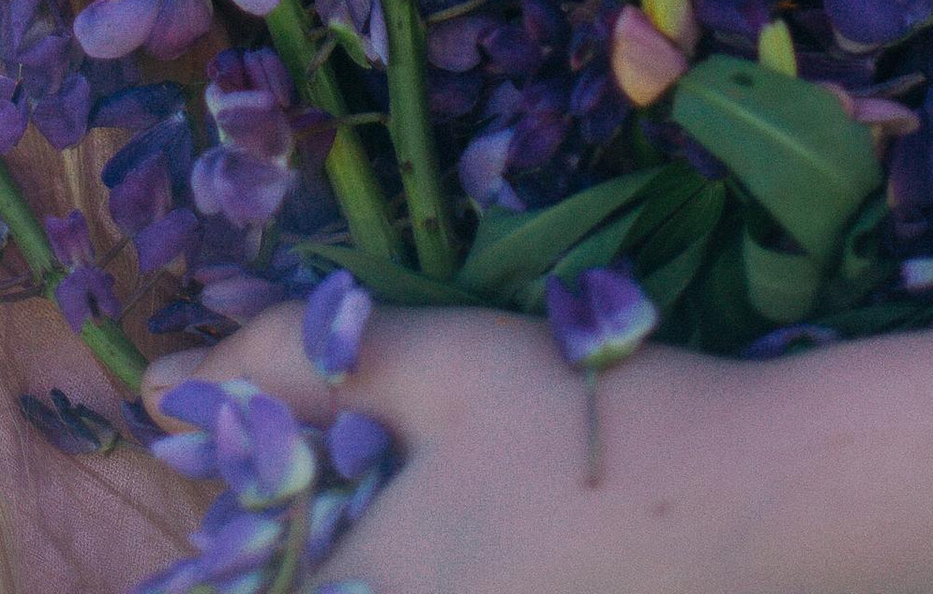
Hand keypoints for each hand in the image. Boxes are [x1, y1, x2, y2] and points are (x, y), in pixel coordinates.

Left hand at [144, 300, 932, 593]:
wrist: (769, 505)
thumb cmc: (590, 419)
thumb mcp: (441, 364)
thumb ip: (297, 361)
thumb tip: (163, 378)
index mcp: (369, 591)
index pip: (244, 575)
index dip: (217, 547)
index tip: (209, 497)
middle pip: (309, 590)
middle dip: (282, 548)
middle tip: (295, 502)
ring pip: (372, 591)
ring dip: (356, 558)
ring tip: (386, 512)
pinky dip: (414, 571)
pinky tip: (467, 531)